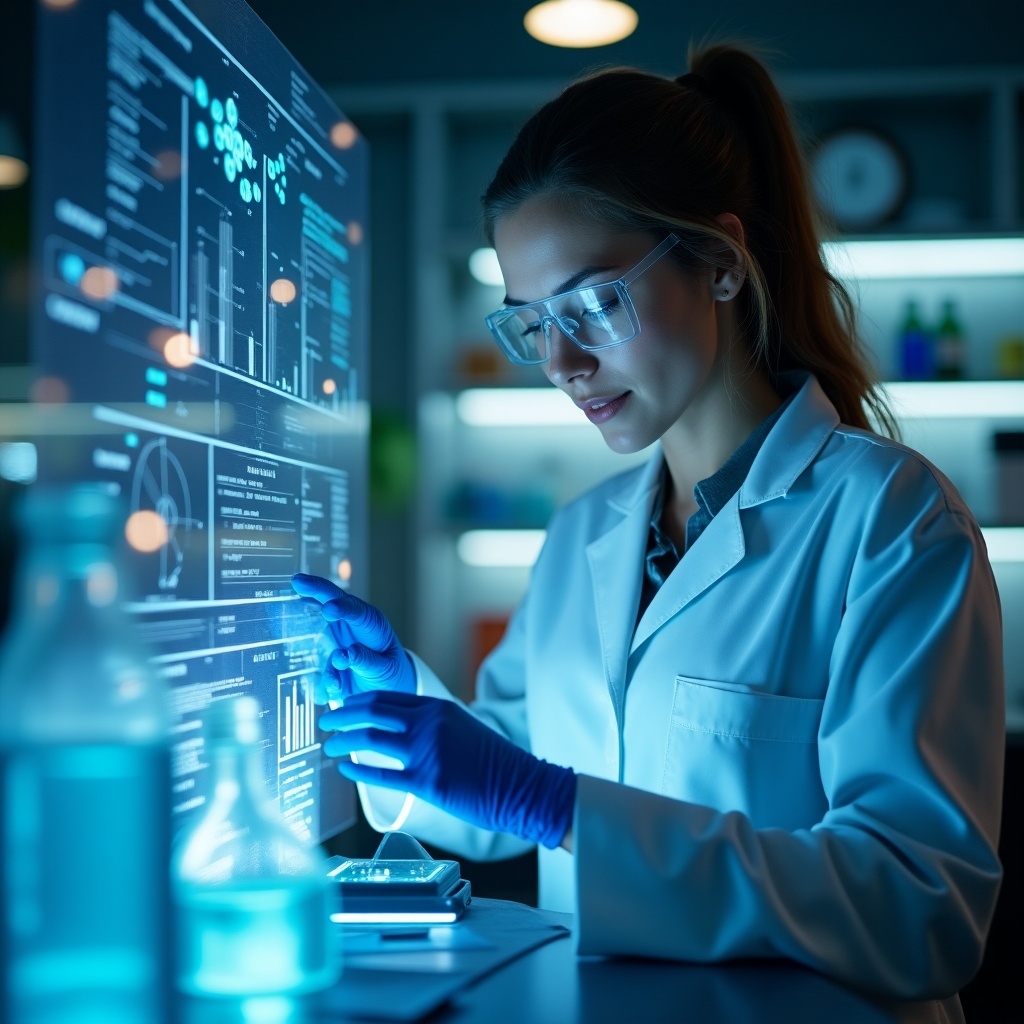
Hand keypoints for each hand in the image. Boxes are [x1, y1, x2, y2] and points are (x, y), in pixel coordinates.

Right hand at [291, 573, 415, 703]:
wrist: (386, 689)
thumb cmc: (389, 670)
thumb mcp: (385, 668)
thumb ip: (367, 661)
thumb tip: (346, 654)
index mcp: (369, 623)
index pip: (354, 609)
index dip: (341, 607)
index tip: (329, 608)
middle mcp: (348, 627)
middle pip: (330, 602)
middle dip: (314, 590)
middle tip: (298, 581)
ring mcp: (334, 641)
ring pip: (317, 636)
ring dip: (319, 652)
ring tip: (335, 680)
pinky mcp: (325, 662)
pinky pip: (317, 670)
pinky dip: (323, 683)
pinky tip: (334, 690)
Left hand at [320, 691, 575, 849]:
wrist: (521, 785)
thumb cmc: (491, 762)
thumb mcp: (459, 727)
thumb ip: (429, 723)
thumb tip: (396, 727)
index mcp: (436, 707)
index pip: (385, 695)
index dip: (356, 700)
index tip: (340, 706)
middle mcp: (428, 723)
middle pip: (371, 711)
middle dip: (342, 716)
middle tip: (327, 724)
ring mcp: (427, 751)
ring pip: (370, 739)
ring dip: (343, 742)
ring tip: (331, 747)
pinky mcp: (428, 780)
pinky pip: (382, 772)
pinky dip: (359, 769)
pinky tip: (347, 770)